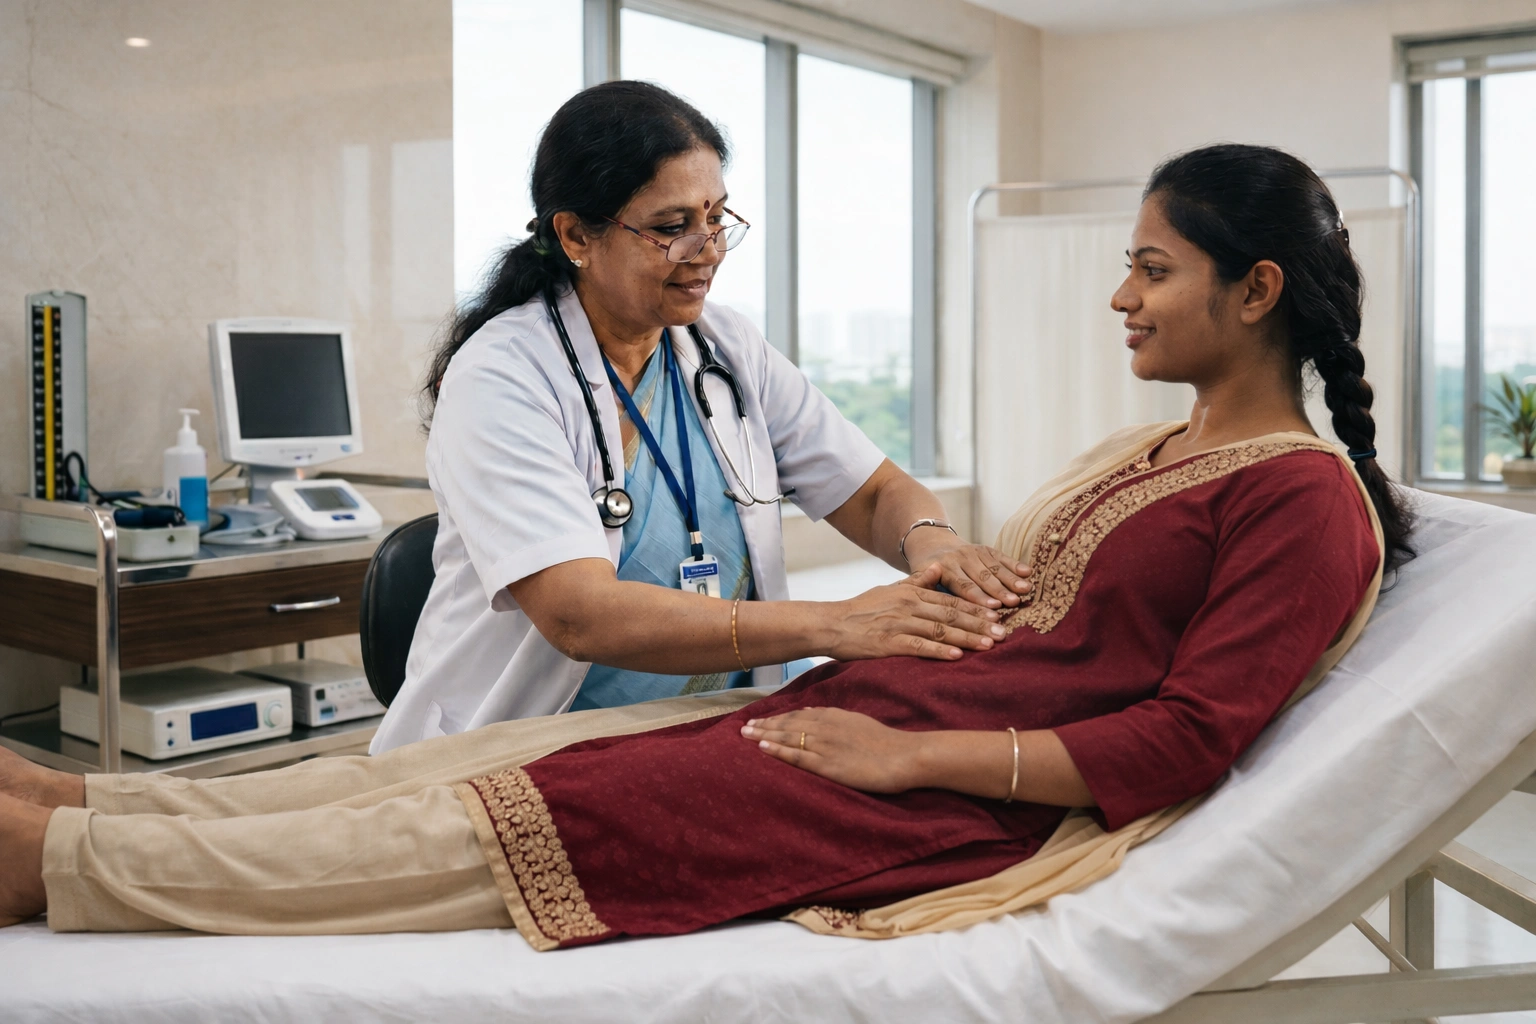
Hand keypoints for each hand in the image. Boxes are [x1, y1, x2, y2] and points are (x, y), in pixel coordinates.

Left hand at [741, 707, 924, 793]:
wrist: (906, 755)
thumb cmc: (888, 743)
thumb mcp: (860, 724)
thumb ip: (839, 723)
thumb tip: (820, 720)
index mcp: (835, 716)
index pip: (799, 715)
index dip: (778, 718)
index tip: (761, 720)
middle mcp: (826, 726)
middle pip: (788, 723)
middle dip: (764, 725)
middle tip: (743, 727)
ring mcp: (826, 744)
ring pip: (788, 736)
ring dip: (764, 735)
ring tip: (744, 736)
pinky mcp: (829, 764)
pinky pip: (798, 755)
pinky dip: (779, 750)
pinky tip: (763, 748)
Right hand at [826, 564, 1005, 661]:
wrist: (832, 623)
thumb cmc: (862, 608)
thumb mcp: (890, 589)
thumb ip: (916, 580)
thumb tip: (938, 567)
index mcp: (912, 593)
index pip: (951, 600)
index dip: (976, 608)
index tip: (998, 615)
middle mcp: (909, 607)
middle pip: (951, 616)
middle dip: (980, 625)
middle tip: (1003, 634)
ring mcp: (899, 625)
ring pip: (940, 631)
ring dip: (966, 639)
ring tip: (988, 646)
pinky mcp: (889, 644)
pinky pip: (919, 647)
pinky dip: (939, 652)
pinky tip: (957, 656)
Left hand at [905, 537, 1031, 609]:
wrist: (930, 544)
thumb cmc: (926, 574)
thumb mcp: (918, 581)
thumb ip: (927, 591)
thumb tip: (934, 612)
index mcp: (943, 568)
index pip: (963, 585)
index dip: (979, 597)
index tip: (994, 608)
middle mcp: (960, 558)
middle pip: (982, 577)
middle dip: (999, 591)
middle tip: (1013, 603)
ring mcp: (973, 552)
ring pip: (994, 567)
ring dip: (1011, 580)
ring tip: (1025, 590)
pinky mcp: (985, 548)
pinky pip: (1001, 556)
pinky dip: (1015, 564)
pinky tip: (1028, 573)